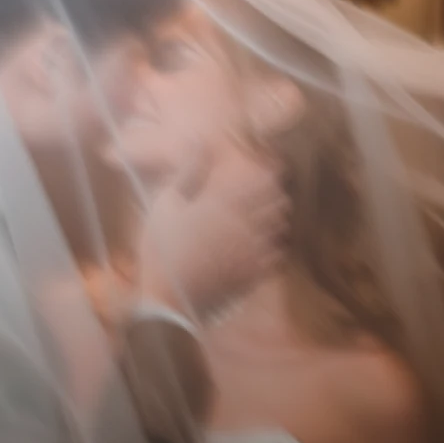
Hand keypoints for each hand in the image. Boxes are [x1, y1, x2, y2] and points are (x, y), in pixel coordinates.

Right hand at [137, 145, 287, 320]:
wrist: (168, 299)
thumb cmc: (162, 248)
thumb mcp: (165, 205)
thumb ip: (187, 173)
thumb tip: (199, 143)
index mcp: (226, 204)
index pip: (265, 179)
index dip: (270, 170)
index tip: (265, 166)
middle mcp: (247, 224)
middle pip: (280, 201)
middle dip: (274, 194)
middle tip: (263, 192)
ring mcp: (254, 251)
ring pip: (281, 227)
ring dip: (275, 219)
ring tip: (263, 217)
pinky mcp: (255, 273)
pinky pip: (278, 254)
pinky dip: (273, 245)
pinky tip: (260, 245)